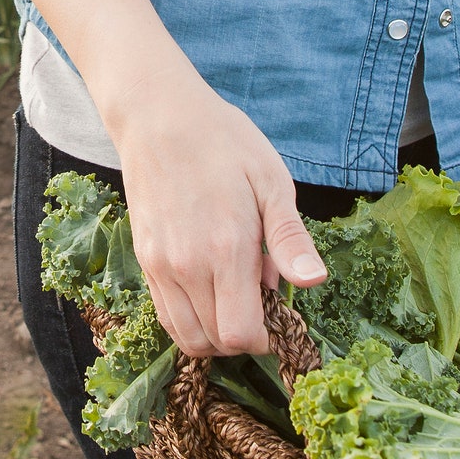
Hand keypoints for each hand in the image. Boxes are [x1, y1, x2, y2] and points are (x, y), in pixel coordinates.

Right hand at [110, 81, 327, 358]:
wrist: (159, 116)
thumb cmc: (223, 142)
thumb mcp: (270, 179)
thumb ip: (289, 238)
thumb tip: (314, 282)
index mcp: (227, 250)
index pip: (241, 335)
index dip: (265, 338)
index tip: (278, 316)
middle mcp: (188, 266)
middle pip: (215, 343)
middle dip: (244, 337)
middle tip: (260, 303)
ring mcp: (160, 265)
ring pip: (186, 336)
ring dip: (215, 336)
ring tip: (235, 300)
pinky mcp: (144, 258)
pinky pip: (165, 314)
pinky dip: (189, 320)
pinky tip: (208, 292)